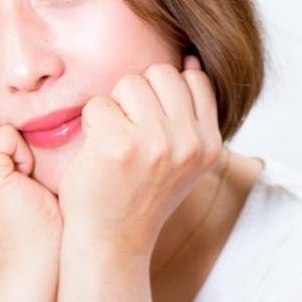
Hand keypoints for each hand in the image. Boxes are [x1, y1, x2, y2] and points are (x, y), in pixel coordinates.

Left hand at [58, 57, 221, 259]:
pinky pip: (98, 104)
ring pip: (129, 83)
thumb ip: (190, 114)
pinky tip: (97, 155)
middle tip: (130, 136)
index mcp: (210, 145)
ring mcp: (156, 143)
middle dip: (139, 96)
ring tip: (115, 145)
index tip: (151, 126)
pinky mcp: (118, 144)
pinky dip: (90, 125)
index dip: (165, 95)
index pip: (195, 80)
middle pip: (162, 73)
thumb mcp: (181, 159)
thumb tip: (191, 59)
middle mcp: (189, 143)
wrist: (111, 242)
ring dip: (114, 108)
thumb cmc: (139, 197)